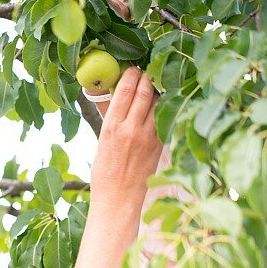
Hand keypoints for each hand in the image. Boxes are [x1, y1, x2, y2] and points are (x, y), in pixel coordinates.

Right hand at [88, 67, 162, 200]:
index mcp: (112, 127)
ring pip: (159, 102)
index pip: (126, 90)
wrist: (118, 199)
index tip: (133, 68)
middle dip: (148, 77)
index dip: (132, 74)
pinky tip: (163, 103)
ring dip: (158, 90)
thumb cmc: (105, 173)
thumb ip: (111, 118)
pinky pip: (164, 118)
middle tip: (148, 70)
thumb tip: (115, 96)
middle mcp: (131, 130)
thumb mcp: (101, 142)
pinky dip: (164, 107)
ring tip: (157, 84)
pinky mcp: (159, 145)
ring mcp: (148, 137)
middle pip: (145, 91)